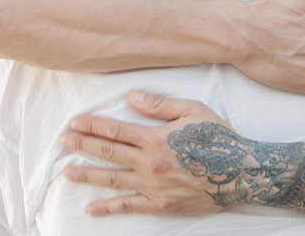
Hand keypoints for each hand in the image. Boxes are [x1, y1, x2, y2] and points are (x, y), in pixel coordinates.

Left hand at [60, 91, 241, 215]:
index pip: (115, 129)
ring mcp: (153, 186)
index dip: (92, 125)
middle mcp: (150, 162)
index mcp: (156, 137)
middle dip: (83, 145)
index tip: (75, 122)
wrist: (240, 172)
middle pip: (108, 152)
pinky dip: (107, 208)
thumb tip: (132, 97)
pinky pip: (128, 206)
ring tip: (67, 171)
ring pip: (112, 179)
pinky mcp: (160, 204)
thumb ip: (161, 105)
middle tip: (64, 140)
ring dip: (87, 174)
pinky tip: (91, 207)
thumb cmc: (219, 138)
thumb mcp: (193, 110)